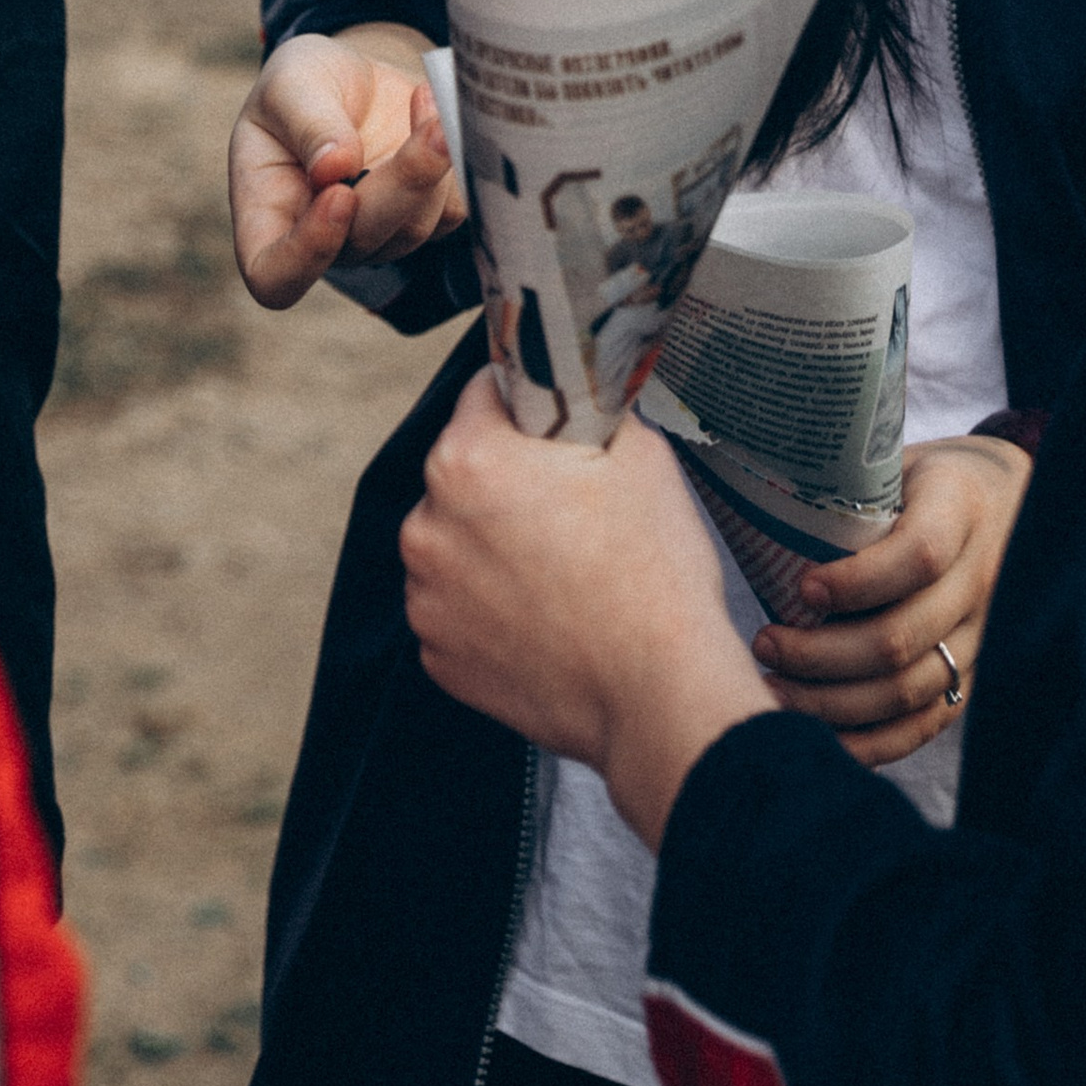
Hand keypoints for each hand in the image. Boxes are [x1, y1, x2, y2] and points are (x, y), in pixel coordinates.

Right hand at [229, 27, 463, 305]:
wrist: (353, 77)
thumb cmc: (304, 84)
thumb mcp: (288, 84)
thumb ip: (307, 124)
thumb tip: (335, 168)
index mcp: (266, 218)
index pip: (275, 275)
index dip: (307, 253)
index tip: (338, 195)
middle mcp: (323, 241)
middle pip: (363, 243)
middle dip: (402, 184)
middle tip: (431, 127)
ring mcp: (376, 235)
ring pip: (414, 227)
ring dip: (432, 165)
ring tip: (426, 98)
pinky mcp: (424, 216)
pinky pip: (452, 210)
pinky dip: (456, 163)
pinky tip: (438, 110)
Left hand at [402, 374, 772, 848]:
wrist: (658, 694)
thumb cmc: (652, 574)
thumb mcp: (641, 451)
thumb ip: (594, 405)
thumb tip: (583, 392)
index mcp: (466, 461)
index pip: (485, 395)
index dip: (530, 400)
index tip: (560, 424)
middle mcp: (427, 528)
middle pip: (465, 471)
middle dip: (510, 476)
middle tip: (574, 504)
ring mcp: (427, 600)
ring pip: (459, 540)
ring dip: (495, 543)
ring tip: (564, 568)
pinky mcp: (438, 658)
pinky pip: (460, 605)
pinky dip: (493, 605)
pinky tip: (548, 612)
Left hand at [749, 435, 1031, 767]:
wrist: (1007, 500)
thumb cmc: (924, 481)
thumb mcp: (898, 463)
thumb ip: (849, 491)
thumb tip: (757, 502)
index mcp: (962, 510)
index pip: (921, 556)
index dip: (859, 581)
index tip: (802, 588)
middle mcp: (981, 579)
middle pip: (903, 637)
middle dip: (822, 653)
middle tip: (763, 643)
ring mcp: (981, 636)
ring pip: (908, 690)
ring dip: (832, 701)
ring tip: (773, 688)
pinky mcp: (970, 677)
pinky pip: (923, 724)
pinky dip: (869, 741)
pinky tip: (816, 735)